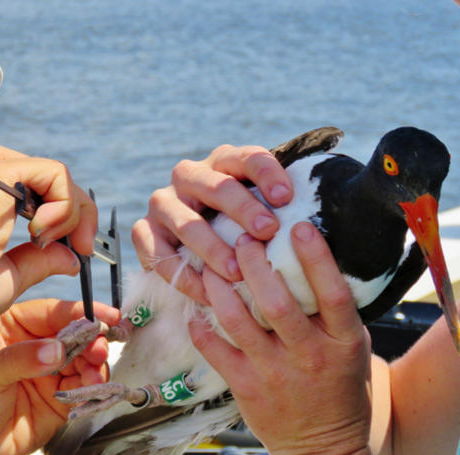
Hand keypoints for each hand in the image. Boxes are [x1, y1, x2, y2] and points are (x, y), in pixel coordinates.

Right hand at [0, 144, 96, 328]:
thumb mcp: (11, 274)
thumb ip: (42, 259)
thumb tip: (72, 257)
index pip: (41, 195)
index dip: (69, 221)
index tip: (81, 251)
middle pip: (53, 183)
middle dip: (79, 216)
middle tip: (85, 248)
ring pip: (57, 176)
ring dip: (70, 212)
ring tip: (51, 242)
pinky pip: (54, 174)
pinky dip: (63, 204)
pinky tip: (42, 231)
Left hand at [0, 299, 120, 454]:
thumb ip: (20, 359)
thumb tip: (57, 349)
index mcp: (11, 326)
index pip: (50, 312)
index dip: (79, 312)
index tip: (104, 316)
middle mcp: (35, 343)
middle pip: (74, 332)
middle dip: (92, 339)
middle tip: (100, 349)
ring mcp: (51, 369)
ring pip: (85, 357)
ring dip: (95, 364)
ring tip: (95, 375)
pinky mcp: (63, 394)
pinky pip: (86, 384)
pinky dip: (93, 385)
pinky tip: (91, 388)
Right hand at [132, 144, 292, 303]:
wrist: (190, 248)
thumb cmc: (239, 228)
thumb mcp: (258, 210)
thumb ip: (278, 208)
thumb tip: (316, 224)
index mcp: (222, 163)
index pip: (247, 158)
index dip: (267, 174)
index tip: (286, 197)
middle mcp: (189, 176)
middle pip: (217, 186)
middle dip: (243, 209)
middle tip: (268, 231)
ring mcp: (163, 203)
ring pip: (186, 222)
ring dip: (213, 247)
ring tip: (237, 271)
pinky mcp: (144, 232)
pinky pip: (158, 253)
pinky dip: (183, 275)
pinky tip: (206, 292)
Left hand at [190, 222, 376, 454]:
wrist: (324, 447)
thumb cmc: (339, 389)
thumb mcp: (352, 348)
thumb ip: (335, 311)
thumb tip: (315, 261)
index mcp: (342, 342)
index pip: (332, 293)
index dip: (316, 257)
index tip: (299, 226)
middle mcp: (308, 354)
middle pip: (277, 302)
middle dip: (255, 264)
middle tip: (243, 239)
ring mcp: (274, 373)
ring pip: (239, 321)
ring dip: (221, 288)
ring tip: (212, 265)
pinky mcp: (246, 388)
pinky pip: (216, 350)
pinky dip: (202, 327)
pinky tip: (195, 309)